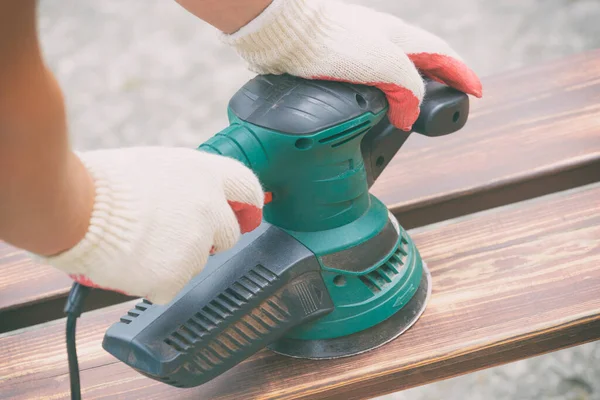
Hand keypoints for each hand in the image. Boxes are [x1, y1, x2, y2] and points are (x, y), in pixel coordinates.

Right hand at [38, 147, 263, 303]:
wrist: (74, 208)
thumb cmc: (103, 184)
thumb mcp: (156, 166)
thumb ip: (187, 184)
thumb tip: (195, 198)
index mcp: (204, 174)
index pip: (247, 188)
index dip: (247, 205)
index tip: (245, 214)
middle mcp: (209, 208)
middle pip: (229, 235)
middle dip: (209, 240)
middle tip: (174, 236)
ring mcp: (197, 243)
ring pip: (198, 262)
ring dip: (177, 260)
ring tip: (140, 245)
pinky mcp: (177, 275)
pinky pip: (172, 285)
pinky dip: (154, 281)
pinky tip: (131, 263)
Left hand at [222, 0, 481, 130]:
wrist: (283, 35)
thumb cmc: (333, 42)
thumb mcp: (383, 66)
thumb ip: (407, 90)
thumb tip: (408, 116)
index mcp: (400, 37)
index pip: (443, 55)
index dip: (462, 75)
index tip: (475, 93)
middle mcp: (383, 39)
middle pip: (421, 62)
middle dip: (438, 82)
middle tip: (446, 103)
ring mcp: (359, 49)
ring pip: (394, 71)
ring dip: (407, 90)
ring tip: (411, 112)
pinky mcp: (337, 61)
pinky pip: (369, 78)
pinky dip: (380, 93)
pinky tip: (373, 105)